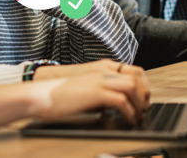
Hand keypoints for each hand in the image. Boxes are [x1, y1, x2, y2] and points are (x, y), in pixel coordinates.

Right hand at [30, 71, 150, 124]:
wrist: (41, 93)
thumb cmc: (60, 94)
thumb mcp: (85, 88)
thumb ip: (100, 92)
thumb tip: (113, 105)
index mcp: (102, 67)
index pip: (134, 69)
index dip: (143, 84)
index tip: (144, 98)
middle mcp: (103, 70)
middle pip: (137, 76)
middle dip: (145, 93)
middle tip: (144, 108)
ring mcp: (99, 80)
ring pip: (132, 86)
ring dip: (139, 103)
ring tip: (137, 115)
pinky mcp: (95, 93)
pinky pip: (121, 101)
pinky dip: (129, 112)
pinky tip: (127, 119)